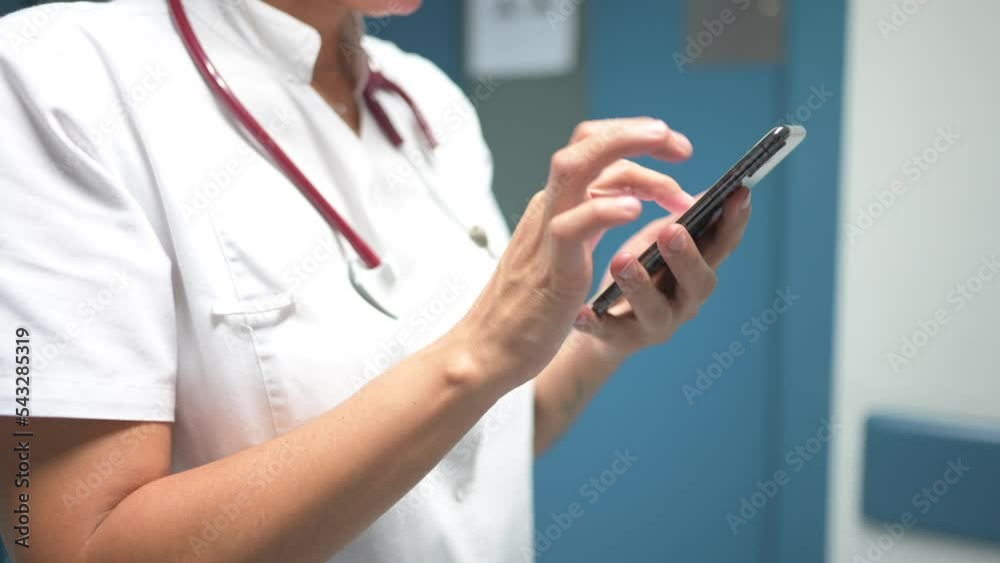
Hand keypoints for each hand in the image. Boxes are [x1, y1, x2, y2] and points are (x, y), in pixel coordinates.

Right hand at [452, 118, 694, 388]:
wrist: (489, 348)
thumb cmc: (529, 306)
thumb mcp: (565, 249)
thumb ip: (591, 219)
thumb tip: (632, 195)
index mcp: (555, 203)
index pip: (591, 146)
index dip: (633, 136)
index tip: (672, 145)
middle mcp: (549, 207)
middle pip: (586, 143)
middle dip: (638, 133)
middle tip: (682, 147)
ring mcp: (545, 232)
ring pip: (576, 166)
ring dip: (628, 154)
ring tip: (673, 168)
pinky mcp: (550, 267)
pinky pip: (572, 225)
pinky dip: (605, 209)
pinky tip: (636, 210)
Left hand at [572, 182, 752, 362]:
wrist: (605, 328)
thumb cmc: (641, 273)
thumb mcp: (659, 244)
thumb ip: (681, 223)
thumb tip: (706, 191)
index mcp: (698, 272)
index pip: (723, 246)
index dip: (734, 222)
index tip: (740, 192)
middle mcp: (685, 301)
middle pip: (698, 283)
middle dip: (688, 257)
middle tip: (672, 231)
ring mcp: (655, 325)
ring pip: (655, 310)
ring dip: (640, 285)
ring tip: (622, 261)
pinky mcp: (620, 340)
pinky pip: (608, 334)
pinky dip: (596, 323)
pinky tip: (581, 313)